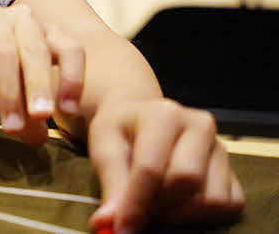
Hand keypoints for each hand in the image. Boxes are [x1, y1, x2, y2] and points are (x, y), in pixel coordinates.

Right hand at [0, 4, 84, 145]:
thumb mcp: (10, 95)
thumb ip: (26, 114)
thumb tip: (38, 139)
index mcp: (43, 33)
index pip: (70, 49)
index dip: (73, 79)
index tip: (69, 112)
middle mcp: (22, 20)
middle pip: (36, 51)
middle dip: (39, 86)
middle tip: (41, 116)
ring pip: (6, 53)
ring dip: (10, 92)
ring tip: (11, 125)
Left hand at [88, 97, 244, 232]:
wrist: (142, 116)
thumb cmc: (122, 130)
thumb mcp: (105, 145)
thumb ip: (110, 182)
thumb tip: (107, 223)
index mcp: (164, 115)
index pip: (151, 168)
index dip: (135, 203)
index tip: (122, 227)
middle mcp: (199, 127)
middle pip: (186, 182)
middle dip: (158, 204)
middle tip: (138, 209)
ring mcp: (221, 149)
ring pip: (211, 198)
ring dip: (180, 212)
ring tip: (156, 200)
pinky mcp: (233, 171)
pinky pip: (229, 206)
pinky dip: (203, 214)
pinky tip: (178, 202)